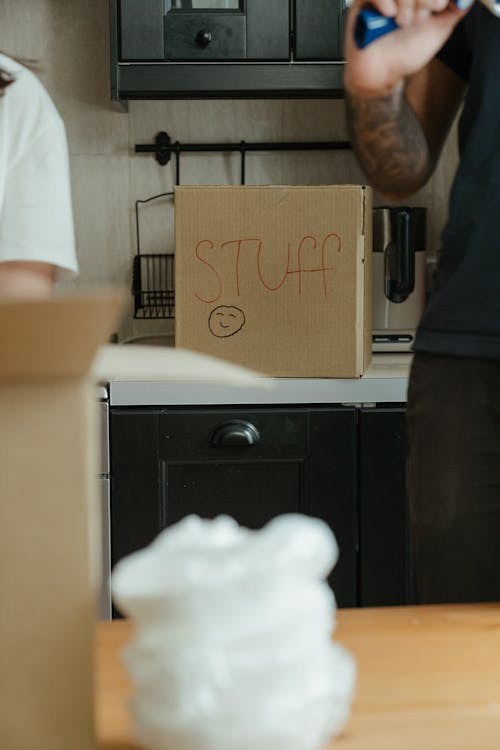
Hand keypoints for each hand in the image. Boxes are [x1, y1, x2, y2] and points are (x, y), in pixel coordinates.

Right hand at [344, 0, 469, 95]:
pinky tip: (390, 15)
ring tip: (402, 22)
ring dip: (406, 2)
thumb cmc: (405, 54)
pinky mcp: (362, 3)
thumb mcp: (438, 32)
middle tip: (419, 18)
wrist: (381, 74)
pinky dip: (385, 0)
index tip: (436, 8)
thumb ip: (454, 11)